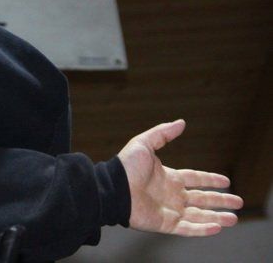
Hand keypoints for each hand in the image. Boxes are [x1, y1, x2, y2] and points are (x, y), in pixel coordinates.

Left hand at [119, 119, 242, 235]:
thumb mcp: (144, 143)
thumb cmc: (125, 166)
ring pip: (199, 215)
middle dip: (220, 200)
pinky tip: (217, 227)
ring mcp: (169, 210)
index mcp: (168, 178)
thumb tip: (181, 122)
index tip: (226, 181)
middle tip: (238, 202)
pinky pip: (188, 229)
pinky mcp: (165, 224)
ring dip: (217, 217)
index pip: (194, 179)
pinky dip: (203, 229)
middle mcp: (171, 195)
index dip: (210, 180)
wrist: (112, 188)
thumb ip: (163, 133)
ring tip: (233, 218)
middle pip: (202, 199)